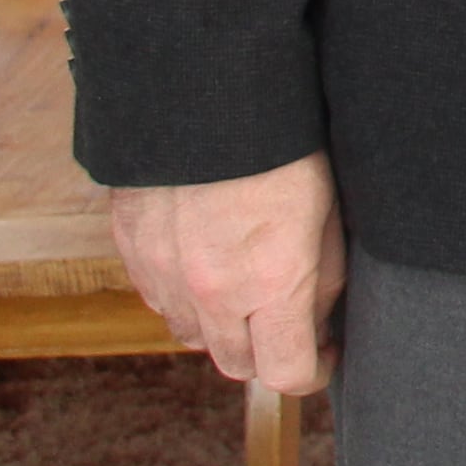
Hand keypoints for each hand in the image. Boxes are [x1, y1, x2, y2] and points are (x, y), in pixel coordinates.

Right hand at [108, 153, 344, 393]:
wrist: (207, 93)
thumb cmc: (285, 144)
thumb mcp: (330, 212)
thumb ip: (322, 279)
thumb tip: (318, 323)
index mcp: (271, 284)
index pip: (286, 372)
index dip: (313, 371)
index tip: (327, 353)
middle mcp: (212, 293)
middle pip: (236, 364)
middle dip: (268, 353)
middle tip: (290, 322)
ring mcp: (166, 276)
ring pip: (194, 336)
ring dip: (223, 328)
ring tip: (248, 289)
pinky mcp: (135, 251)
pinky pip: (161, 300)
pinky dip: (186, 298)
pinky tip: (209, 263)